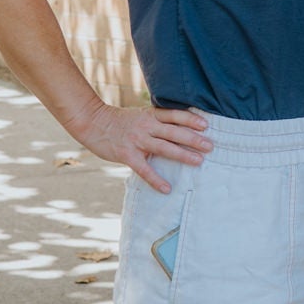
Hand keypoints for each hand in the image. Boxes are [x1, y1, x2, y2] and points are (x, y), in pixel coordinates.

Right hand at [73, 103, 210, 192]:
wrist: (93, 122)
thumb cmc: (121, 120)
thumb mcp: (141, 115)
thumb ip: (158, 120)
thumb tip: (181, 127)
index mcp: (151, 115)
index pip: (175, 115)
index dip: (190, 120)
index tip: (206, 125)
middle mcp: (146, 126)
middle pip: (174, 132)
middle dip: (193, 139)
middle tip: (210, 146)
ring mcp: (137, 141)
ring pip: (164, 148)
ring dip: (183, 155)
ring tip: (199, 161)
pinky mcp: (127, 155)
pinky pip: (144, 169)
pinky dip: (156, 180)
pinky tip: (167, 188)